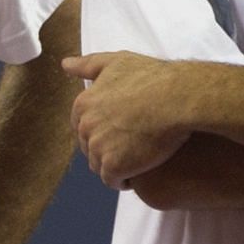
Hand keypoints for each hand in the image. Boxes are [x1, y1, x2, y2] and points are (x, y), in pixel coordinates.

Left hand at [61, 52, 194, 187]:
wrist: (177, 98)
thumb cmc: (152, 77)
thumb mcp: (117, 62)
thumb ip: (88, 65)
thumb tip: (66, 64)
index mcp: (83, 104)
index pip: (82, 126)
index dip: (101, 130)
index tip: (119, 130)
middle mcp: (86, 127)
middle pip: (90, 147)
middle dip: (106, 148)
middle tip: (131, 146)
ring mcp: (98, 148)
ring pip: (100, 166)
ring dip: (115, 165)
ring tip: (138, 160)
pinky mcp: (114, 166)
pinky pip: (114, 181)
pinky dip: (125, 180)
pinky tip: (141, 172)